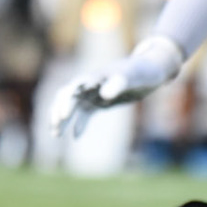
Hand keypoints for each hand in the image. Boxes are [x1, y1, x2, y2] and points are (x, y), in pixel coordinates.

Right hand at [51, 34, 185, 137]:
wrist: (152, 69)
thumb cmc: (142, 71)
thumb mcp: (132, 77)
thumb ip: (118, 83)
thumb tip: (104, 94)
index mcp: (94, 77)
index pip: (73, 89)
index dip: (65, 102)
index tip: (62, 117)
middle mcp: (90, 84)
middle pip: (67, 98)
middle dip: (59, 112)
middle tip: (54, 129)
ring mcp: (94, 93)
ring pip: (74, 107)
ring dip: (64, 120)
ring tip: (55, 135)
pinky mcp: (101, 101)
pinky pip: (86, 113)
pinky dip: (79, 124)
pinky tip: (76, 137)